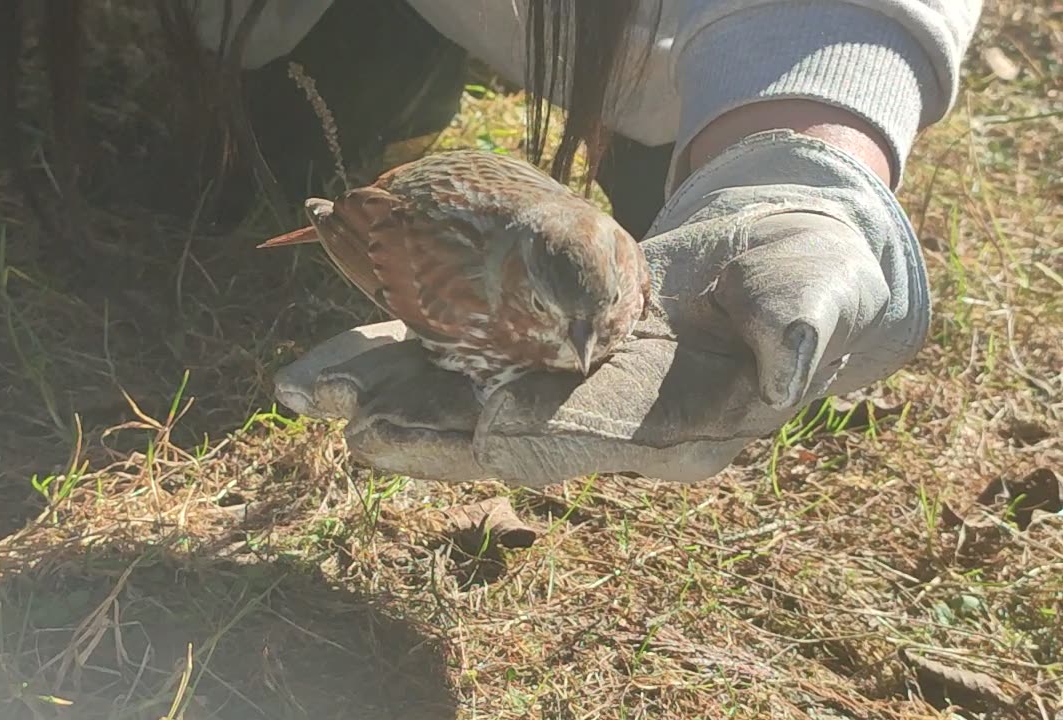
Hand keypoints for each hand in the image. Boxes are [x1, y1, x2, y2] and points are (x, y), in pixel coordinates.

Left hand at [272, 129, 929, 484]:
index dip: (548, 430)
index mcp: (683, 429)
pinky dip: (400, 345)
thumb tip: (786, 366)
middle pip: (505, 436)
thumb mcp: (816, 294)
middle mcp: (609, 426)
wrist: (773, 265)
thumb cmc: (808, 279)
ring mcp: (562, 393)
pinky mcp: (534, 353)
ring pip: (462, 397)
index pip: (604, 438)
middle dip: (431, 432)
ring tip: (307, 391)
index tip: (485, 422)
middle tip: (356, 430)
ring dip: (387, 393)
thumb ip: (799, 328)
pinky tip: (339, 349)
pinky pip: (457, 350)